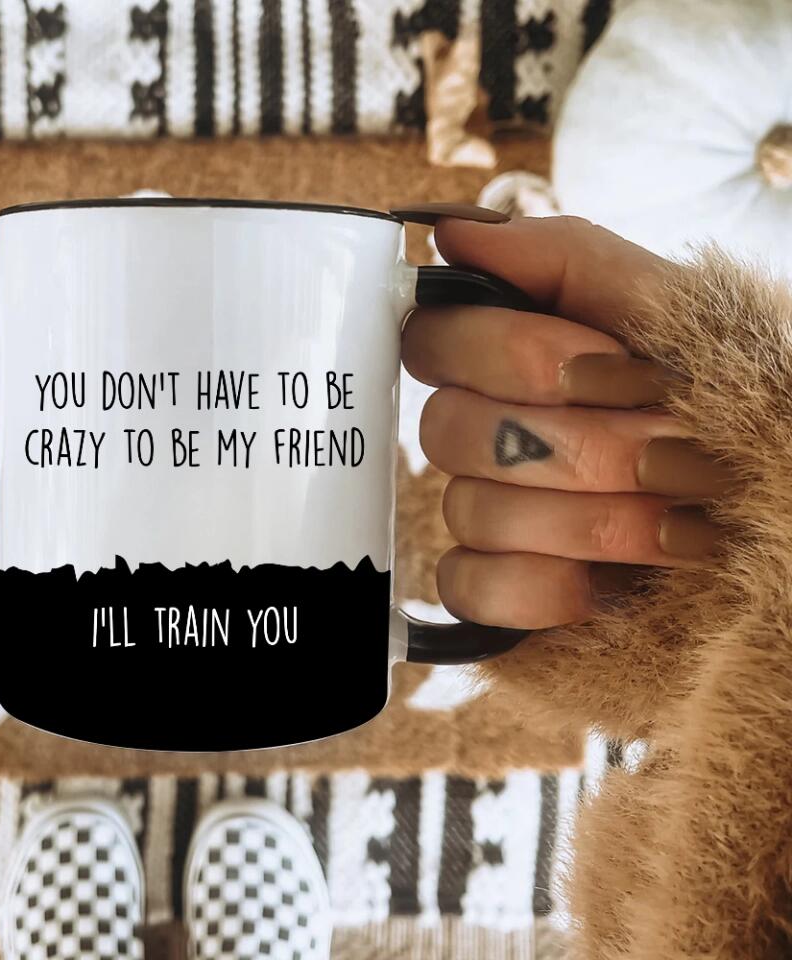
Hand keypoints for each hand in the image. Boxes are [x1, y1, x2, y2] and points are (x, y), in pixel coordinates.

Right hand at [400, 213, 733, 629]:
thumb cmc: (750, 408)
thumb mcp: (680, 315)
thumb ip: (567, 260)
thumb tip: (451, 230)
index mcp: (519, 361)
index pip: (435, 339)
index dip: (509, 355)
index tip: (604, 365)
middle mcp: (491, 435)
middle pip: (447, 428)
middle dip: (578, 446)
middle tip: (675, 454)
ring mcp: (488, 515)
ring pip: (468, 509)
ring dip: (589, 520)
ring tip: (682, 528)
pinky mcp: (494, 589)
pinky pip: (467, 586)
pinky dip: (541, 587)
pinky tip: (607, 586)